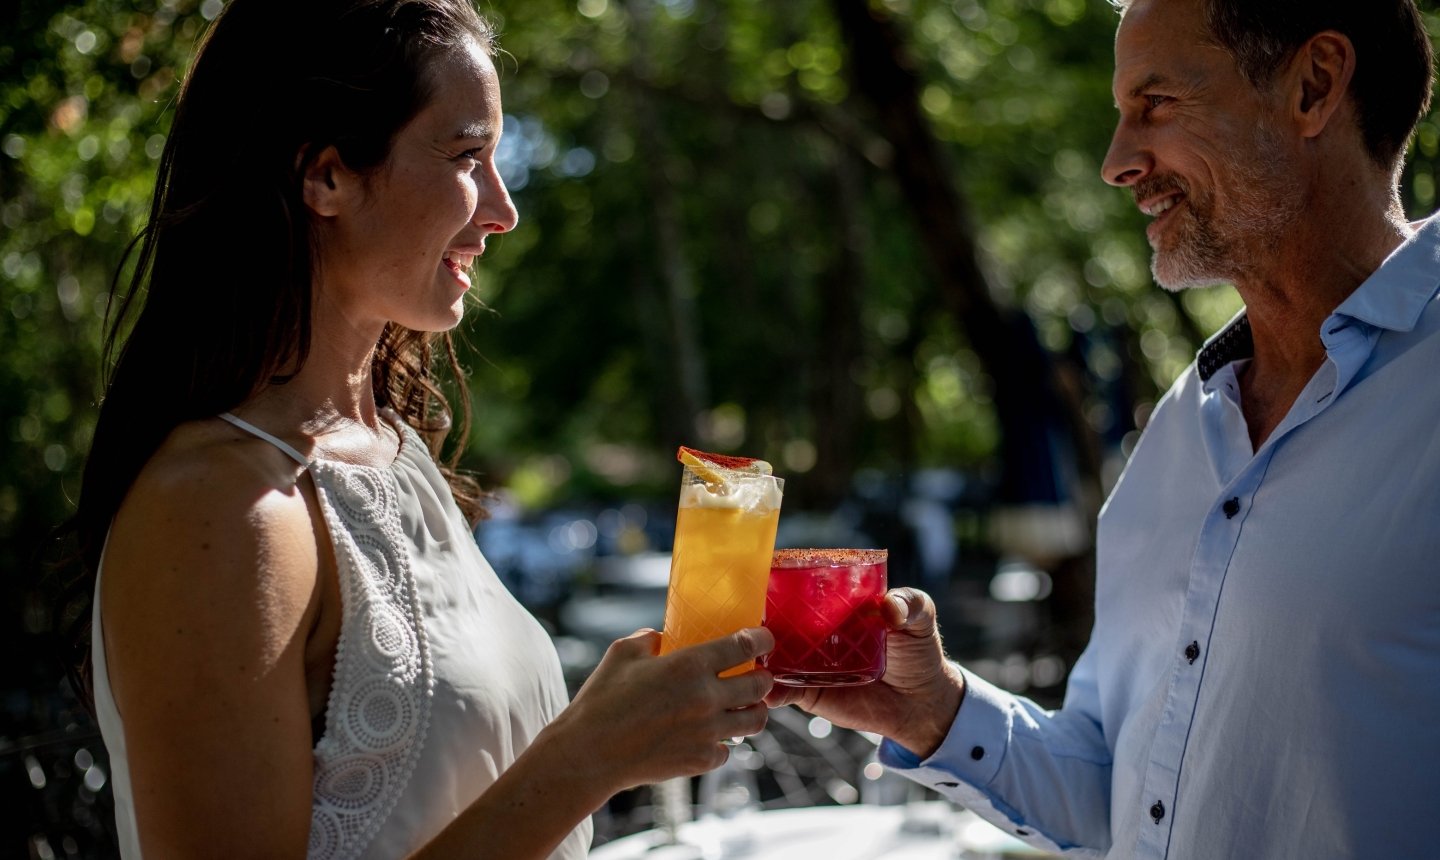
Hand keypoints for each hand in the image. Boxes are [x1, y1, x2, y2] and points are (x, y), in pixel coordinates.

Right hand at [549, 627, 775, 792]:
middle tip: (758, 675)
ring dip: (754, 710)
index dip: (761, 639)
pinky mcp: (701, 760)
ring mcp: (707, 732)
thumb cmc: (601, 700)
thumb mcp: (621, 653)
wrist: (589, 753)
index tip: (764, 638)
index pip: (744, 647)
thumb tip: (662, 639)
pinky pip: (729, 749)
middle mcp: (706, 698)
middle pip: (760, 686)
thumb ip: (648, 639)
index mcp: (689, 666)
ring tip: (745, 707)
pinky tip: (711, 735)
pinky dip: (723, 741)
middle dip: (764, 678)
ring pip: (755, 721)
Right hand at [765, 588, 963, 757]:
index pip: (799, 590)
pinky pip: (783, 690)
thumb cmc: (917, 650)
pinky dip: (772, 691)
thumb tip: (890, 608)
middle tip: (745, 621)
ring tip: (748, 656)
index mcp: (833, 607)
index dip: (778, 584)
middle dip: (757, 620)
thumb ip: (910, 604)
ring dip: (757, 656)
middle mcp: (813, 632)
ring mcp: (807, 663)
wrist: (921, 701)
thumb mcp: (920, 618)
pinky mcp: (808, 693)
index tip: (760, 579)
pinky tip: (768, 691)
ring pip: (771, 657)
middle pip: (776, 622)